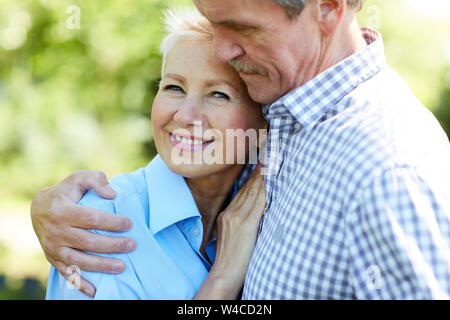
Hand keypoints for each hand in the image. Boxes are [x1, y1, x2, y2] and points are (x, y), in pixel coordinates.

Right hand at [30, 170, 136, 296]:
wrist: (39, 208)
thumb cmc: (66, 192)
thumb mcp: (78, 178)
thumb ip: (96, 180)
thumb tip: (113, 194)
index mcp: (62, 210)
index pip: (92, 219)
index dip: (112, 223)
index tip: (129, 224)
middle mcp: (55, 231)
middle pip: (88, 242)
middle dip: (113, 245)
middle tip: (132, 245)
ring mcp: (53, 247)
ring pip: (79, 260)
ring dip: (102, 265)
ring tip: (122, 266)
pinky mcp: (52, 258)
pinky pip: (67, 274)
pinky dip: (81, 284)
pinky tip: (96, 291)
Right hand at [194, 164, 265, 298]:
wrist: (224, 274)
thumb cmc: (230, 260)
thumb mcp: (230, 237)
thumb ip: (239, 224)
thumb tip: (252, 217)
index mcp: (226, 216)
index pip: (241, 194)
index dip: (250, 181)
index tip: (258, 168)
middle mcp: (229, 214)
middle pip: (246, 190)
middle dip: (256, 175)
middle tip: (265, 159)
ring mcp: (236, 219)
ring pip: (251, 194)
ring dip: (260, 179)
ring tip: (268, 165)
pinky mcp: (245, 226)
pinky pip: (256, 205)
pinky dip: (262, 192)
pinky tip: (268, 182)